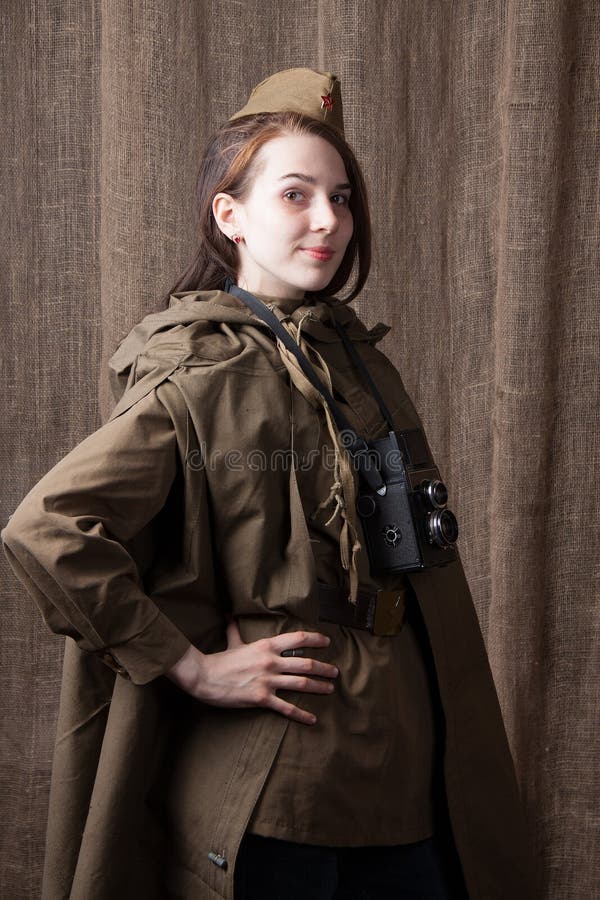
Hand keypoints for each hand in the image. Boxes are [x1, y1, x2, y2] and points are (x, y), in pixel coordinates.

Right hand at [165, 617, 338, 725]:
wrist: (204, 676)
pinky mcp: (262, 698)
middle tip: (335, 672)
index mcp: (266, 646)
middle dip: (324, 668)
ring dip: (319, 687)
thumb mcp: (232, 642)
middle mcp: (271, 662)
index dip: (315, 639)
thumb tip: (229, 615)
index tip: (327, 641)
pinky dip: (301, 714)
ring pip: (301, 684)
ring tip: (329, 689)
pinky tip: (312, 719)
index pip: (298, 638)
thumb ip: (235, 629)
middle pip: (306, 664)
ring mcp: (268, 680)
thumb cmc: (220, 660)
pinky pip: (286, 707)